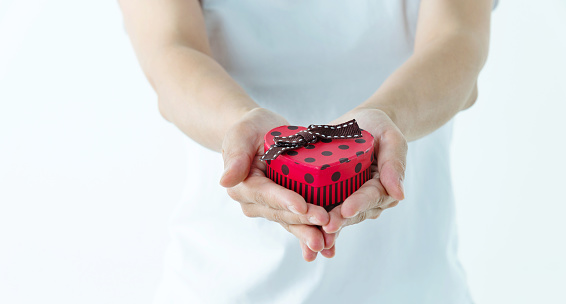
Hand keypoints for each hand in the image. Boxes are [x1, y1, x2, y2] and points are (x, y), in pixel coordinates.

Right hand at [219, 108, 335, 260]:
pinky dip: (312, 233)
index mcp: (243, 185)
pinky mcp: (285, 209)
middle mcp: (254, 201)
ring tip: (327, 242)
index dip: (284, 201)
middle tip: (325, 222)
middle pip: (281, 213)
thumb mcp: (242, 134)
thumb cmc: (251, 129)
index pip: (266, 194)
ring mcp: (269, 208)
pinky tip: (329, 247)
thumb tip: (225, 180)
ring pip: (291, 222)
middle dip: (303, 219)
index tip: (302, 205)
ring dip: (308, 233)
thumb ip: (235, 155)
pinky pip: (298, 222)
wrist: (260, 134)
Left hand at [321, 107, 406, 233]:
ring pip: (338, 218)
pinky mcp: (332, 199)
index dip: (359, 203)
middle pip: (353, 212)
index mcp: (384, 186)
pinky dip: (315, 228)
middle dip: (340, 220)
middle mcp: (368, 199)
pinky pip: (325, 215)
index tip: (346, 209)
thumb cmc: (378, 127)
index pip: (372, 195)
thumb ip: (394, 162)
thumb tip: (400, 195)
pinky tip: (306, 242)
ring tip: (314, 238)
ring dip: (326, 229)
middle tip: (326, 226)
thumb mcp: (391, 137)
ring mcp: (349, 201)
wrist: (362, 125)